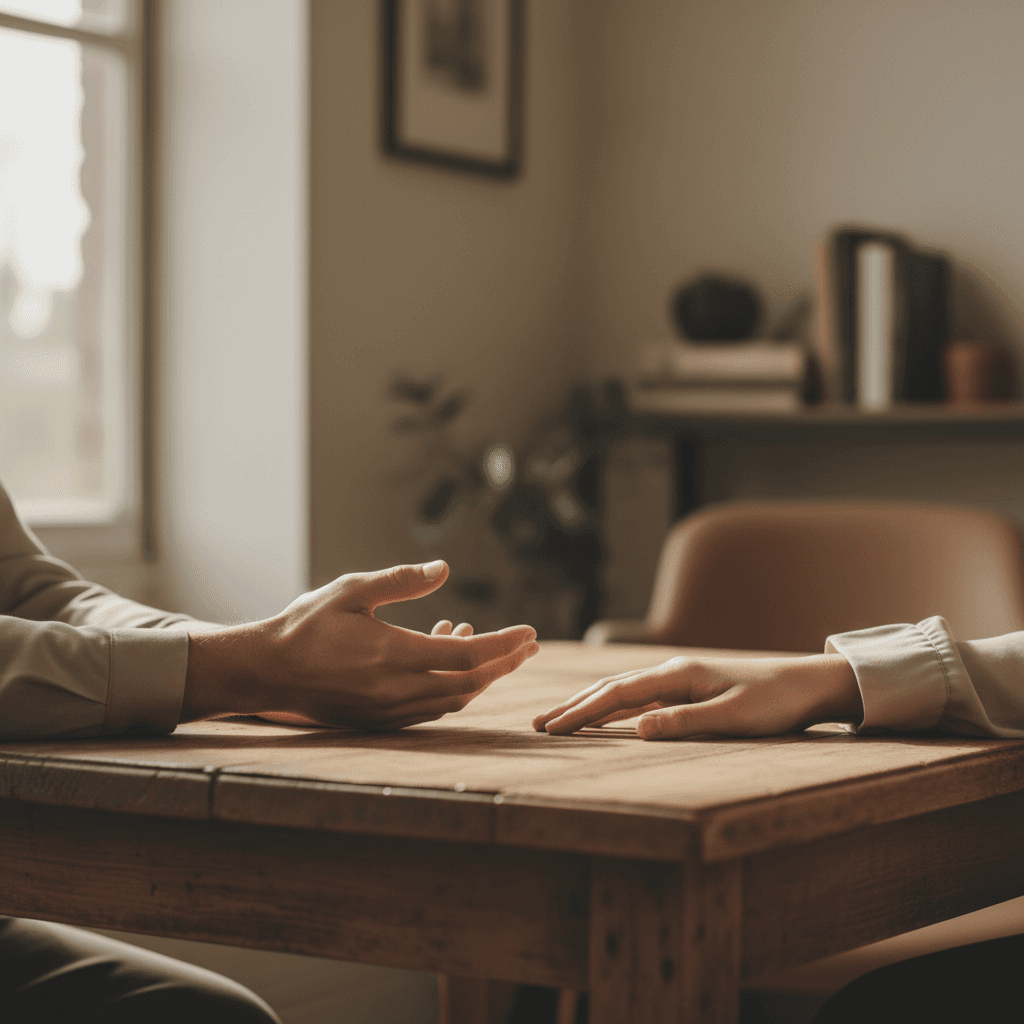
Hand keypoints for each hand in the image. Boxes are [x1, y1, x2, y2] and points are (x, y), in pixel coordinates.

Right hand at [182, 560, 538, 728]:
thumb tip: (444, 569)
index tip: (529, 633)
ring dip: (479, 677)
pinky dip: (452, 688)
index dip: (504, 645)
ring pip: (453, 700)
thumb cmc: (307, 625)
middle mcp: (398, 690)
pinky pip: (431, 709)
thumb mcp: (351, 590)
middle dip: (504, 664)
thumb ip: (401, 581)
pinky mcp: (381, 720)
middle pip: (470, 682)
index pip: (468, 655)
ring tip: (489, 646)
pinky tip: (448, 658)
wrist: (267, 671)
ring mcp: (390, 711)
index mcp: (394, 655)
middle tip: (527, 647)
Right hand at [532, 653, 862, 739]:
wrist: (809, 684)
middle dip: (573, 707)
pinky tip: (604, 719)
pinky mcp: (690, 689)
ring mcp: (680, 679)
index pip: (617, 693)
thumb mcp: (734, 717)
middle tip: (538, 725)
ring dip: (590, 707)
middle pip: (611, 688)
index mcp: (678, 674)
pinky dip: (614, 709)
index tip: (551, 728)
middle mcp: (673, 672)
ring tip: (559, 721)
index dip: (581, 711)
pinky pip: (641, 699)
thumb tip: (634, 730)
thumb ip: (684, 722)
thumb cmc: (776, 702)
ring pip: (623, 692)